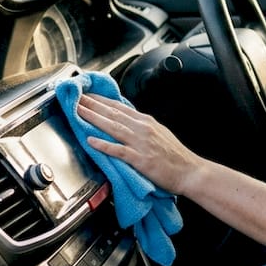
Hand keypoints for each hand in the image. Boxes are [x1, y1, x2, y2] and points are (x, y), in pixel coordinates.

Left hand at [76, 93, 204, 194]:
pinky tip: (91, 141)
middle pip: (112, 114)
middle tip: (75, 98)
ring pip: (113, 127)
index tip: (87, 95)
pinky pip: (119, 150)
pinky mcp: (141, 159)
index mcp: (146, 122)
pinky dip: (104, 145)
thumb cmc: (175, 156)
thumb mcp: (159, 133)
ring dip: (94, 118)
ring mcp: (141, 143)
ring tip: (78, 112)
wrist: (190, 171)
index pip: (119, 107)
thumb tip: (126, 120)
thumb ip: (142, 126)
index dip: (101, 100)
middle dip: (92, 105)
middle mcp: (143, 129)